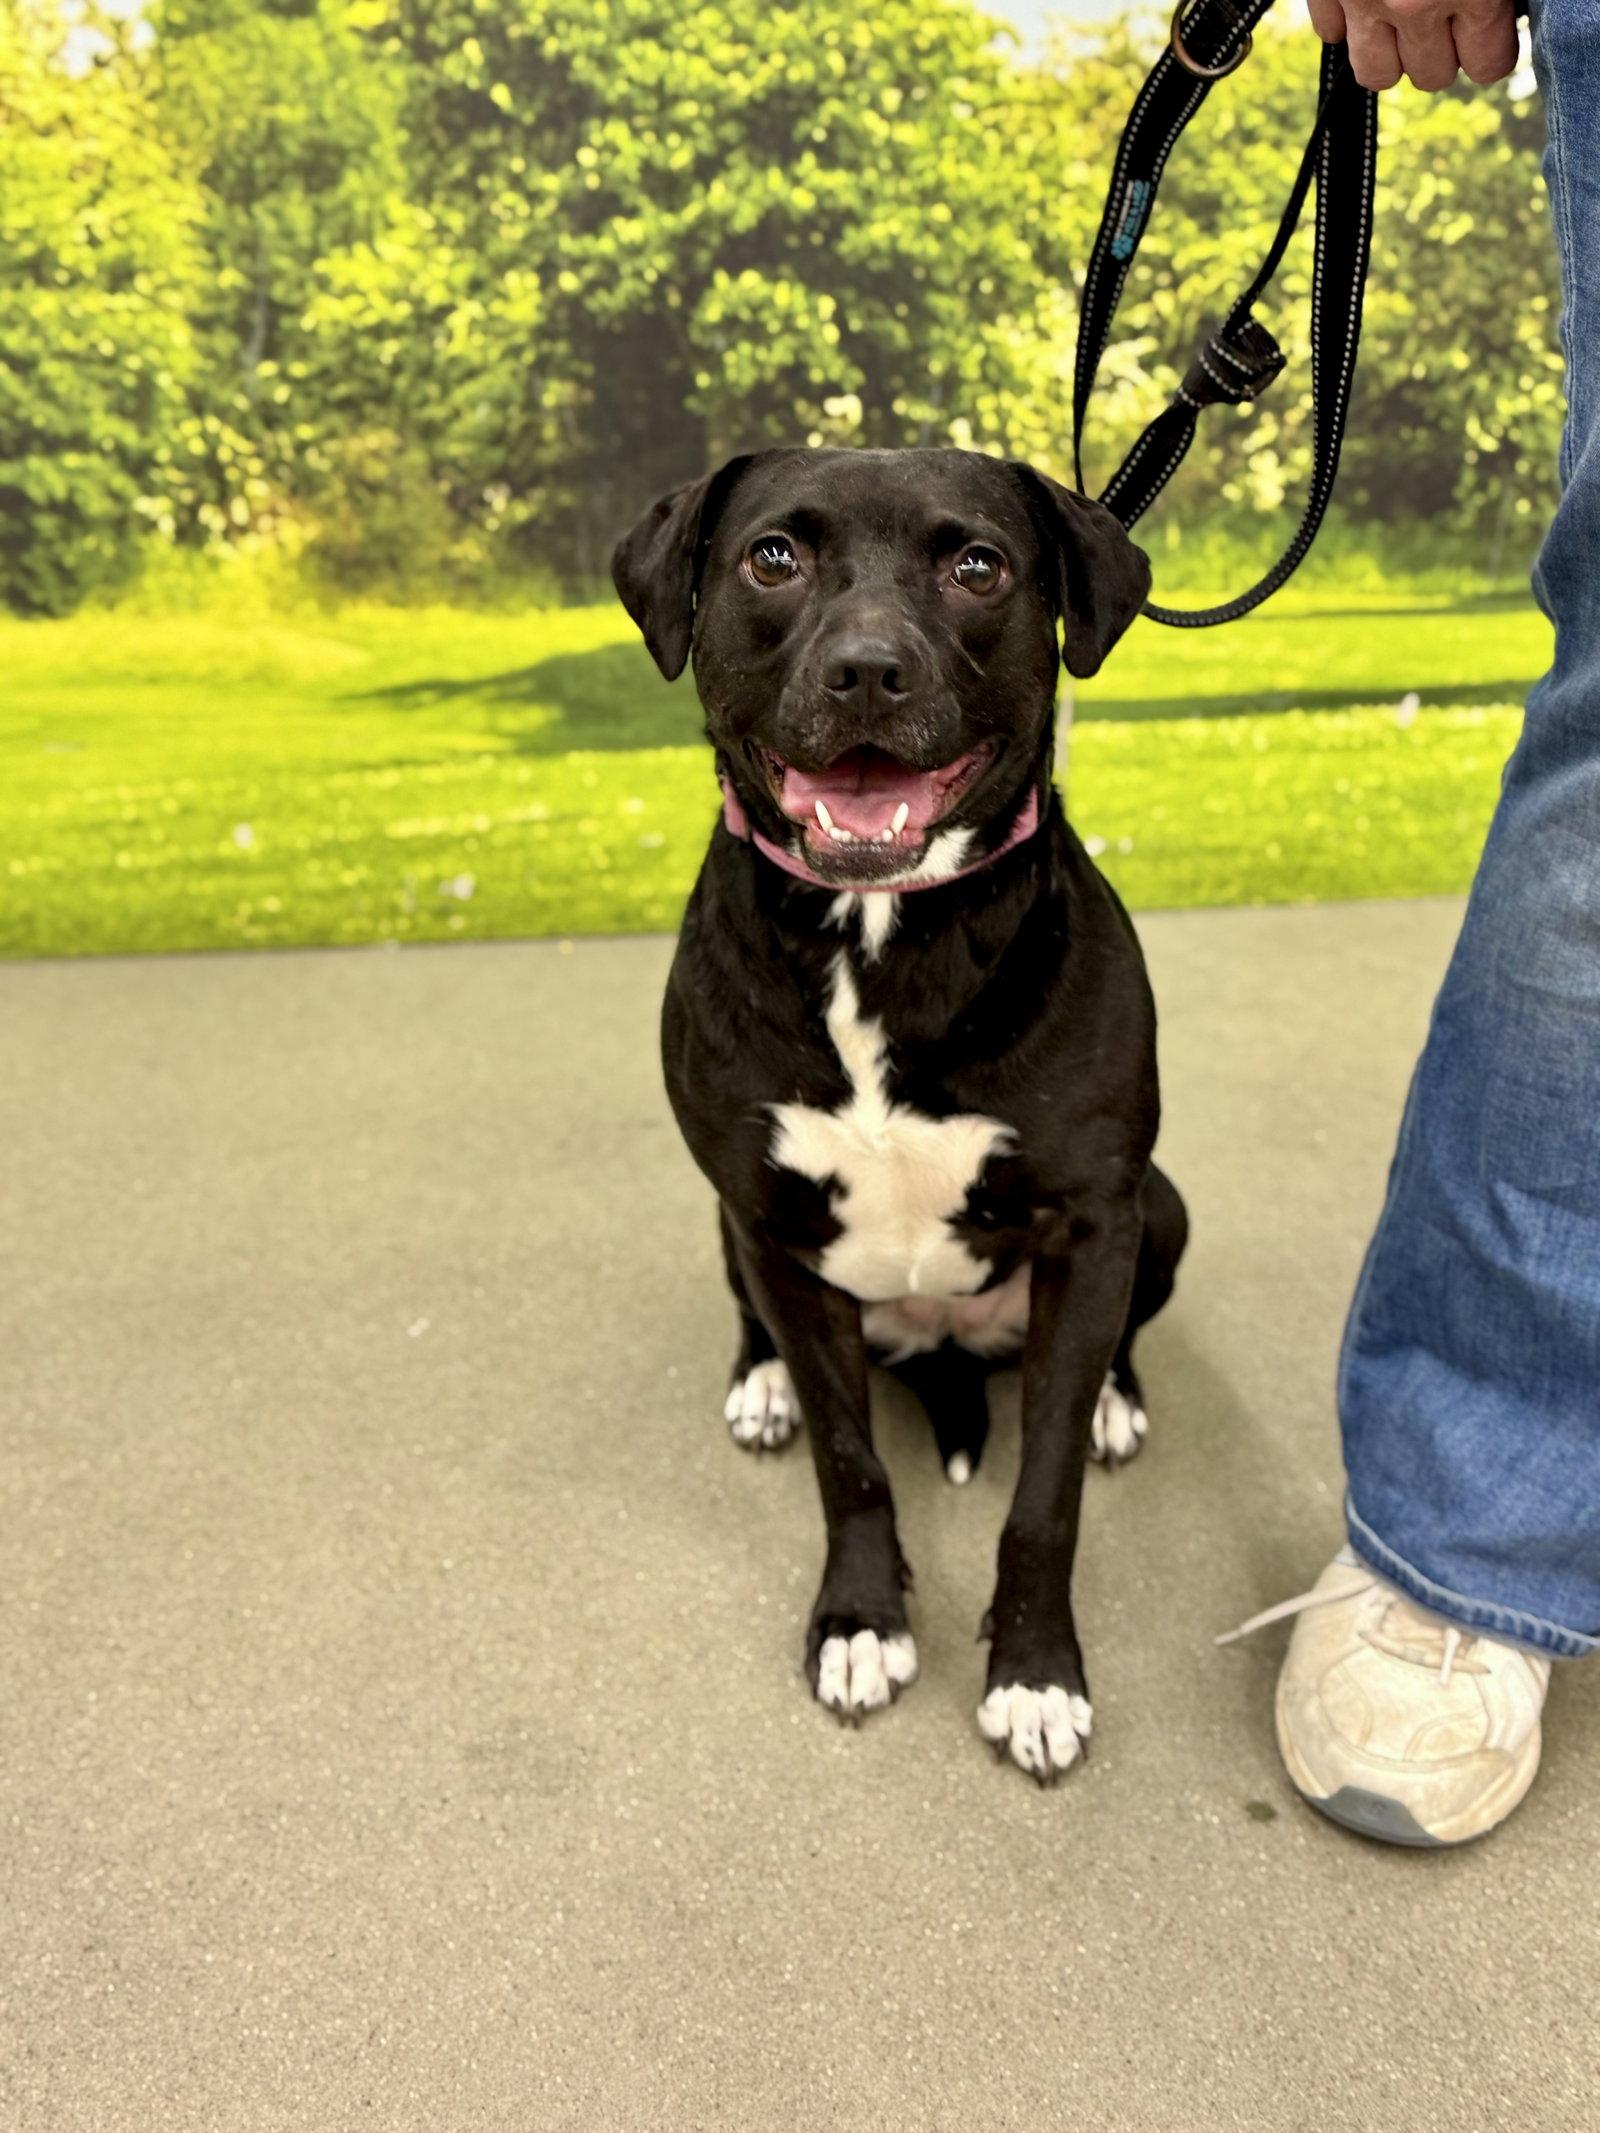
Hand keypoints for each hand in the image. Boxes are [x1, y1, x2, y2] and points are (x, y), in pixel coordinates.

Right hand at [1306, 0, 1519, 90]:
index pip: (1487, 66)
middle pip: (1433, 77)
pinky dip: (1344, 21)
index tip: (1493, 28)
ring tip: (1404, 19)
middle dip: (1444, 52)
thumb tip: (1510, 16)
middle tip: (1450, 15)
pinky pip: (1329, 32)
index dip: (1492, 48)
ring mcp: (1362, 1)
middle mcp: (1414, 3)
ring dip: (1392, 54)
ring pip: (1377, 74)